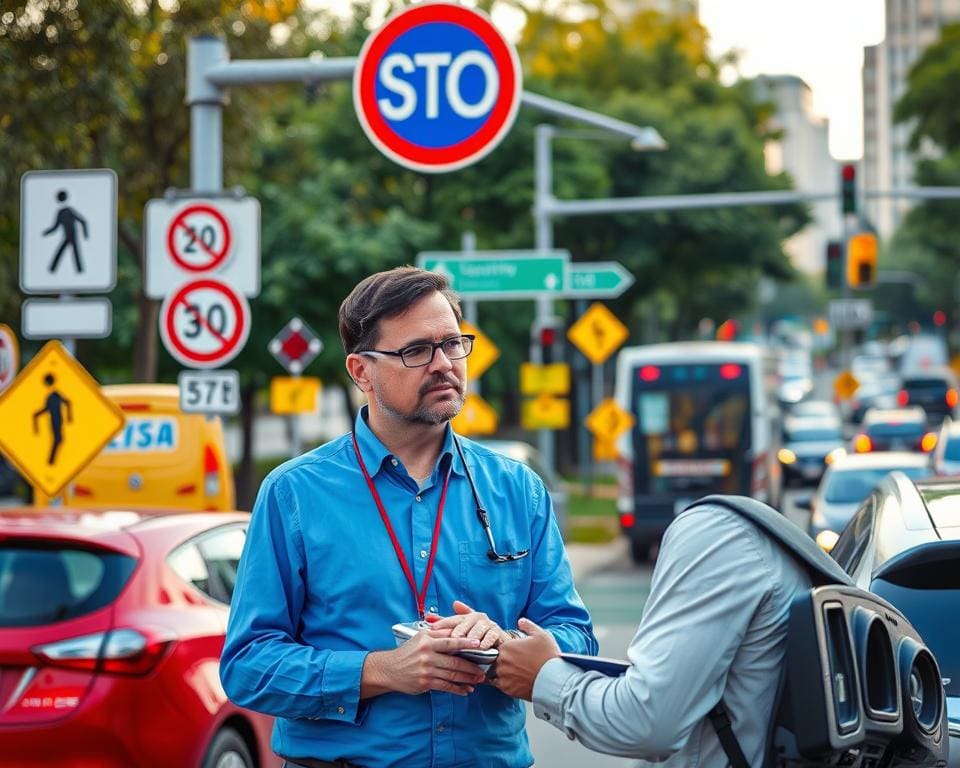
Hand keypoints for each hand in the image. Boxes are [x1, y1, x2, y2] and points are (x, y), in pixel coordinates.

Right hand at [361, 629, 486, 697]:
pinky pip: (446, 686)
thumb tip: (457, 631)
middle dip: (472, 667)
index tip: (479, 645)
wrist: (389, 669)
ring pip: (453, 675)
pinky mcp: (425, 683)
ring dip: (467, 679)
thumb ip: (438, 635)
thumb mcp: (420, 638)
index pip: (451, 641)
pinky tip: (466, 690)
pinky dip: (458, 689)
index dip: (466, 643)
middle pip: (455, 661)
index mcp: (427, 640)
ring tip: (478, 681)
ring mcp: (426, 670)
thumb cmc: (408, 652)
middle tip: (483, 671)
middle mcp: (427, 654)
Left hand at [427, 600, 509, 648]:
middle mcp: (477, 618)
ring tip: (466, 645)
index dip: (443, 622)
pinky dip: (486, 642)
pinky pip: (491, 636)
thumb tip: (428, 617)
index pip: (453, 618)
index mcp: (466, 617)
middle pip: (465, 623)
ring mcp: (488, 624)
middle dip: (457, 631)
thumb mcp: (461, 631)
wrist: (497, 642)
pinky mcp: (497, 632)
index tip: (433, 628)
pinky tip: (482, 647)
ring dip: (472, 638)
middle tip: (450, 639)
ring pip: (477, 629)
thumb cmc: (476, 637)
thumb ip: (445, 625)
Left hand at [489, 618, 559, 700]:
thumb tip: (520, 621)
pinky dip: (502, 682)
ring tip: (509, 672)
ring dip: (497, 672)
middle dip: (496, 660)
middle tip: (506, 662)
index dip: (499, 648)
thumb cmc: (547, 656)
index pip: (494, 646)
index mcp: (506, 647)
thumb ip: (528, 626)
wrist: (553, 679)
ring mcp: (502, 676)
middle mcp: (501, 661)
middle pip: (491, 660)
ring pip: (492, 673)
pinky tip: (511, 680)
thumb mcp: (540, 635)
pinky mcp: (507, 689)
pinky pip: (498, 685)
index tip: (505, 651)